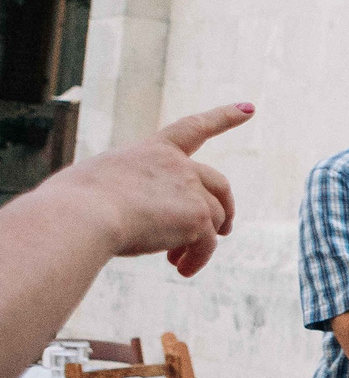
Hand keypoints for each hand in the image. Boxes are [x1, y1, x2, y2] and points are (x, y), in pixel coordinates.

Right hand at [55, 102, 250, 275]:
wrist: (79, 216)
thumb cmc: (69, 203)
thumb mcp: (95, 184)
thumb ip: (120, 191)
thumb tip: (123, 216)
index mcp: (150, 151)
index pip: (192, 128)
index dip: (223, 117)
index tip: (249, 108)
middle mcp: (177, 165)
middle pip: (218, 183)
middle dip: (226, 207)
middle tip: (225, 229)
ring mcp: (190, 190)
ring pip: (213, 219)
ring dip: (200, 243)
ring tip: (177, 262)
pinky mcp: (197, 218)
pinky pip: (208, 244)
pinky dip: (197, 259)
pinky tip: (182, 270)